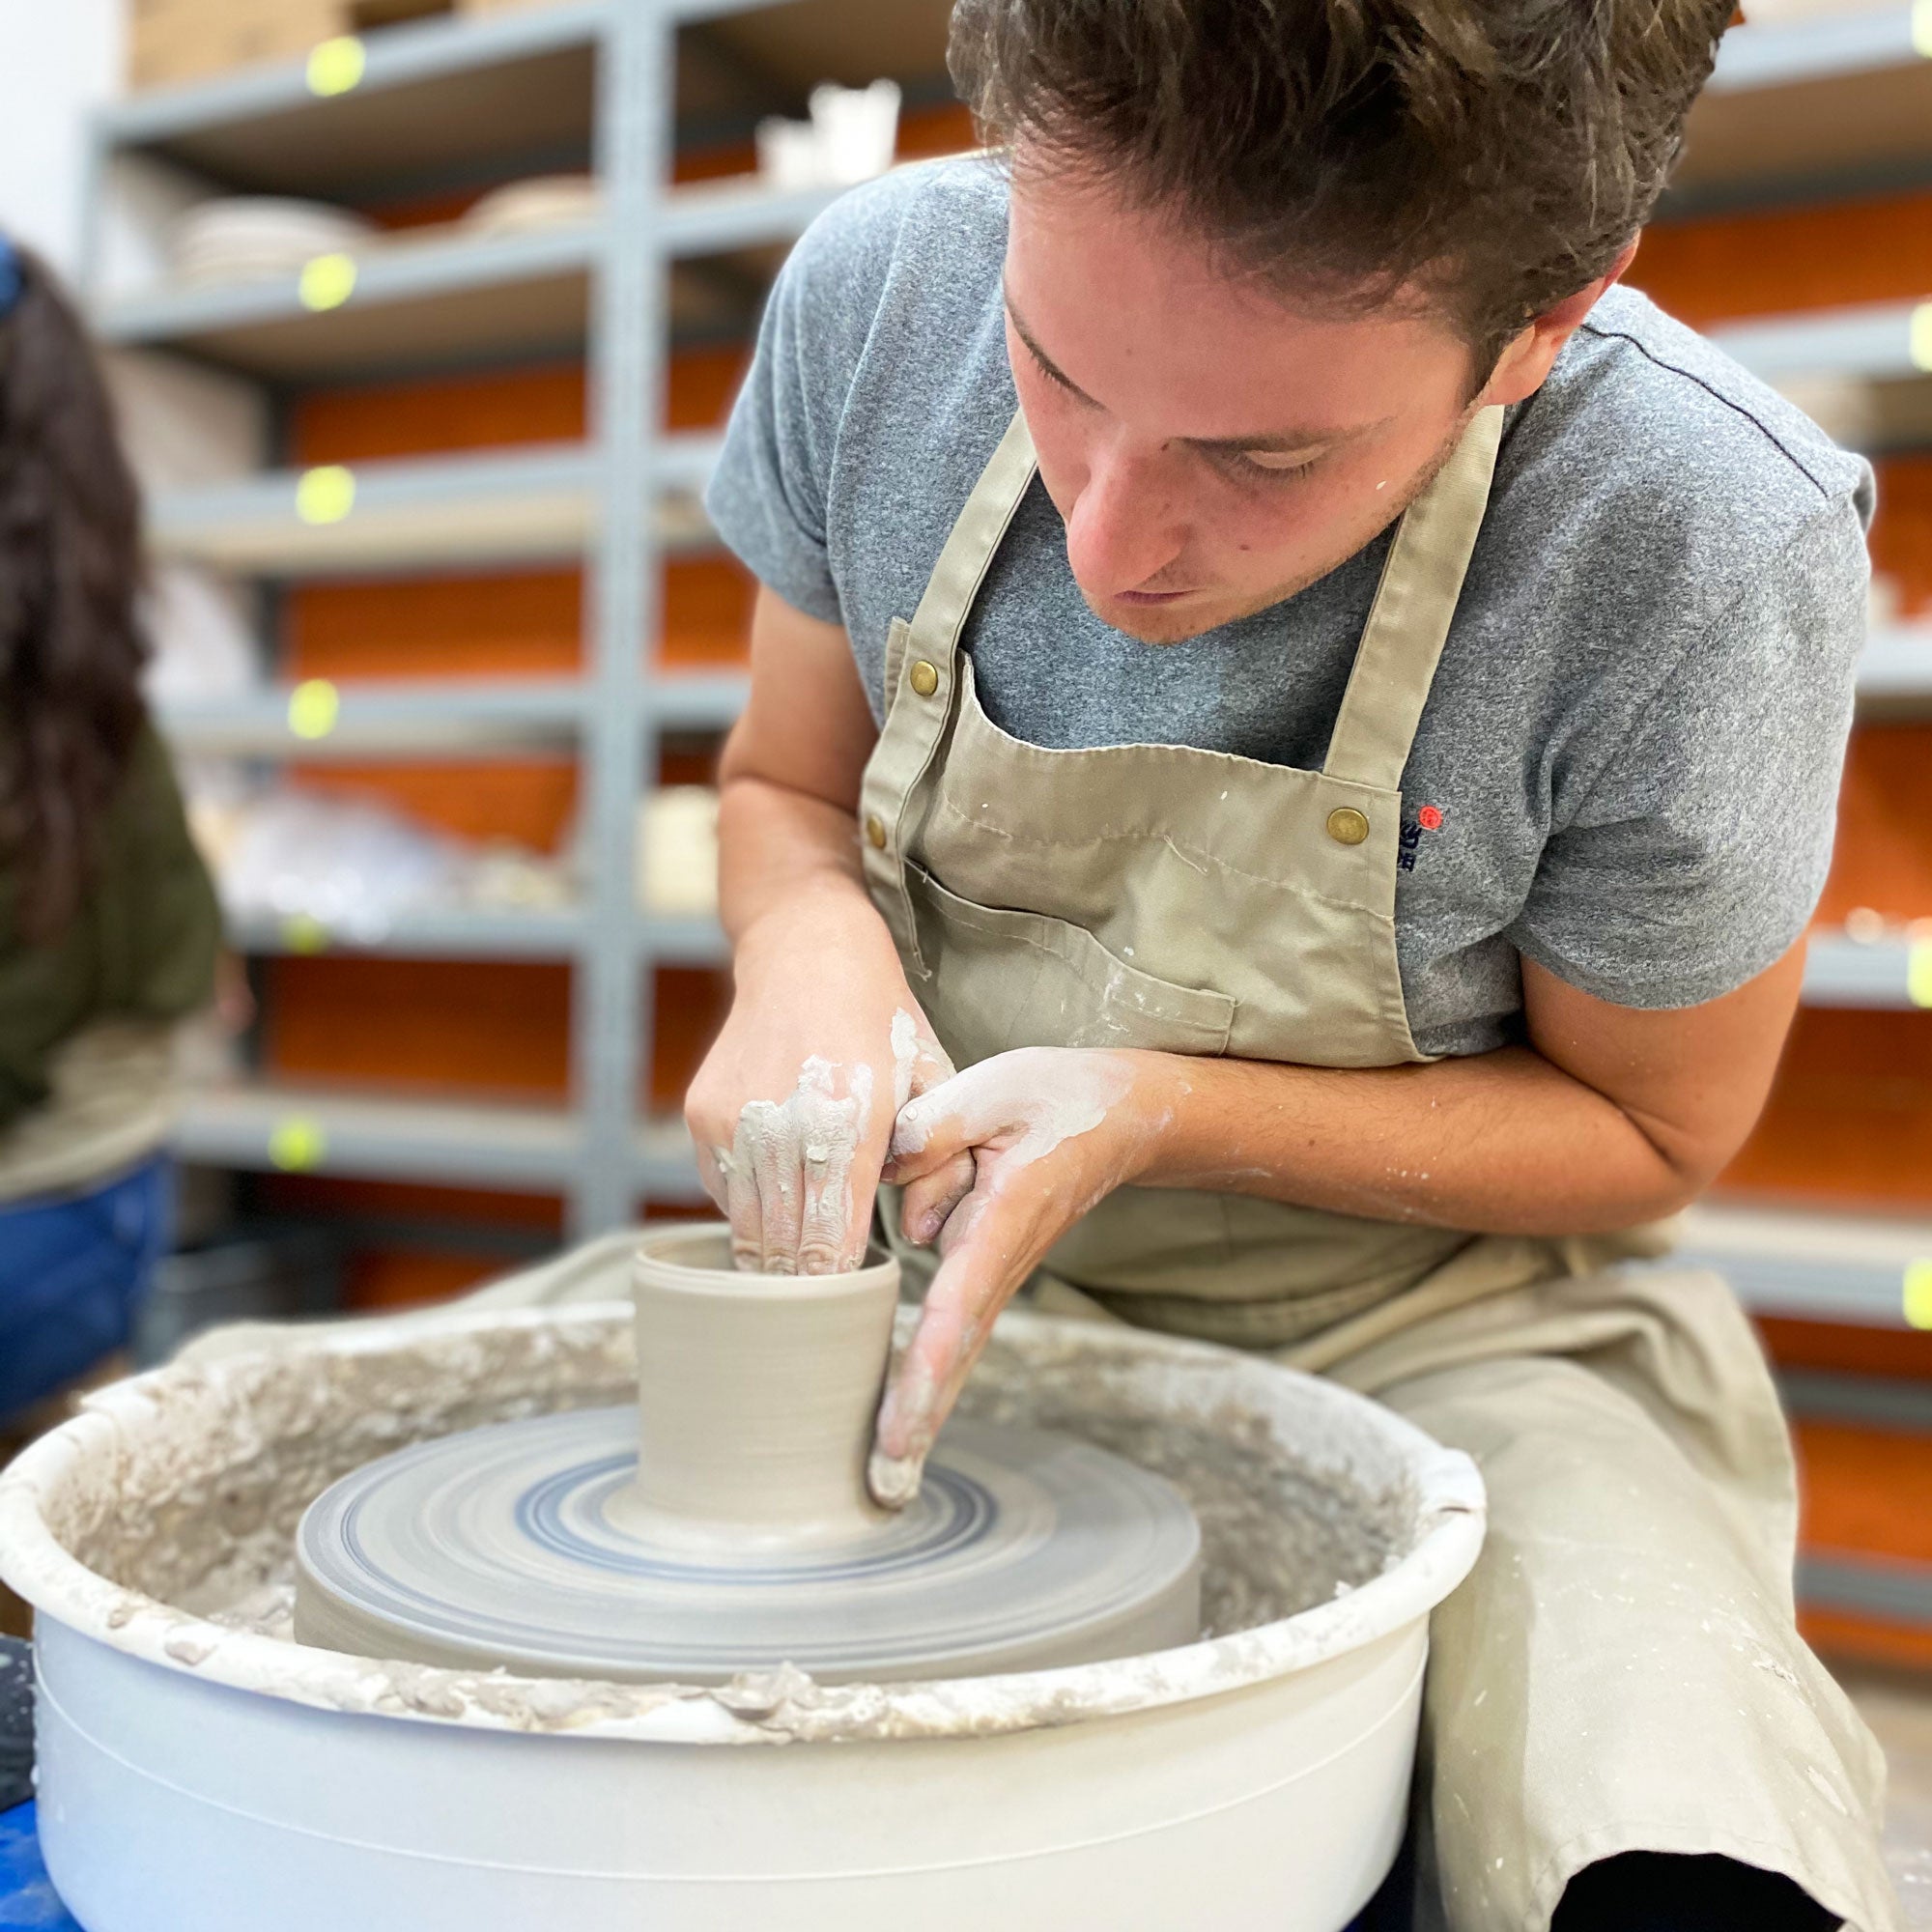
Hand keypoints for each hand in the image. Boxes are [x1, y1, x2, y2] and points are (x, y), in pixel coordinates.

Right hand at [684, 890, 969, 1274]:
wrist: (806, 951)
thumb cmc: (882, 1021)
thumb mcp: (936, 1080)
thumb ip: (941, 1162)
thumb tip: (917, 1235)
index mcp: (850, 1120)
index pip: (831, 1241)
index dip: (838, 1285)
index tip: (852, 1304)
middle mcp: (782, 1123)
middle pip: (783, 1246)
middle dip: (804, 1282)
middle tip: (824, 1307)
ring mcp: (733, 1119)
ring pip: (746, 1227)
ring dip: (772, 1251)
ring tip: (801, 1263)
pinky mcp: (702, 1114)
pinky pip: (722, 1191)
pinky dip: (748, 1206)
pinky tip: (780, 1192)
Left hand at [867, 1047, 1182, 1504]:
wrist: (1122, 1116)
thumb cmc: (1055, 1098)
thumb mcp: (994, 1087)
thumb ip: (933, 1128)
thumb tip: (885, 1178)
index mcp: (1002, 1220)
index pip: (956, 1304)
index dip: (926, 1367)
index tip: (902, 1426)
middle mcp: (1000, 1260)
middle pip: (955, 1353)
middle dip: (920, 1421)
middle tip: (887, 1486)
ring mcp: (997, 1271)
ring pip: (953, 1349)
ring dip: (921, 1411)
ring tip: (888, 1480)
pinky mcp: (986, 1267)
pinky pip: (951, 1328)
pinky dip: (928, 1378)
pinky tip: (902, 1424)